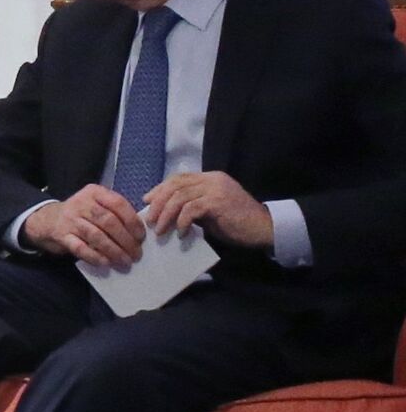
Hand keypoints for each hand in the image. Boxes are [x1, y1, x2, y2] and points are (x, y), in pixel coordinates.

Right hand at [22, 184, 146, 268]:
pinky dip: (94, 256)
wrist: (48, 220)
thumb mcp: (96, 203)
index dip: (132, 221)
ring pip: (96, 236)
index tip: (141, 237)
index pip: (118, 204)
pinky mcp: (61, 236)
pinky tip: (105, 263)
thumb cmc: (81, 213)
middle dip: (125, 240)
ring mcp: (70, 220)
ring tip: (125, 261)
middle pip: (108, 221)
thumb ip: (114, 212)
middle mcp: (81, 203)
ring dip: (113, 250)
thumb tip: (138, 233)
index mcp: (94, 192)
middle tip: (136, 254)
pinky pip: (80, 248)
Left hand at [143, 171, 272, 248]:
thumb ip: (192, 205)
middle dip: (158, 202)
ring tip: (161, 230)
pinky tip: (180, 232)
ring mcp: (216, 189)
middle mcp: (212, 179)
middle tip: (150, 219)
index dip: (160, 189)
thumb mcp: (210, 211)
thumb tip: (166, 211)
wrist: (264, 228)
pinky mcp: (218, 202)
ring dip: (166, 215)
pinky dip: (182, 221)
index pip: (178, 178)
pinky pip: (191, 209)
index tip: (147, 202)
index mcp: (210, 178)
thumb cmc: (236, 223)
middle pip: (175, 185)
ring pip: (180, 197)